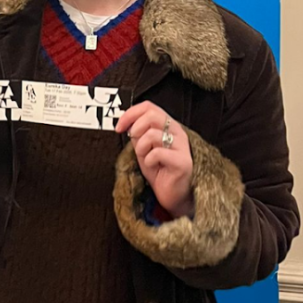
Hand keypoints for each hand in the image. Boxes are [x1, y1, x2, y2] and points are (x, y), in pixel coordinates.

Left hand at [115, 100, 193, 217]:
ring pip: (153, 134)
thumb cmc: (160, 172)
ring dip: (141, 147)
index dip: (130, 113)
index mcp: (168, 126)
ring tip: (146, 158)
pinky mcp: (183, 162)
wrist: (172, 196)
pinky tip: (154, 166)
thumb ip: (138, 135)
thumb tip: (126, 123)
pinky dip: (149, 160)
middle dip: (135, 127)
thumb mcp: (143, 149)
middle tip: (133, 141)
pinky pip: (158, 153)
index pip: (149, 107)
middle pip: (152, 115)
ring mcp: (182, 146)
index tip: (119, 127)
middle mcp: (177, 132)